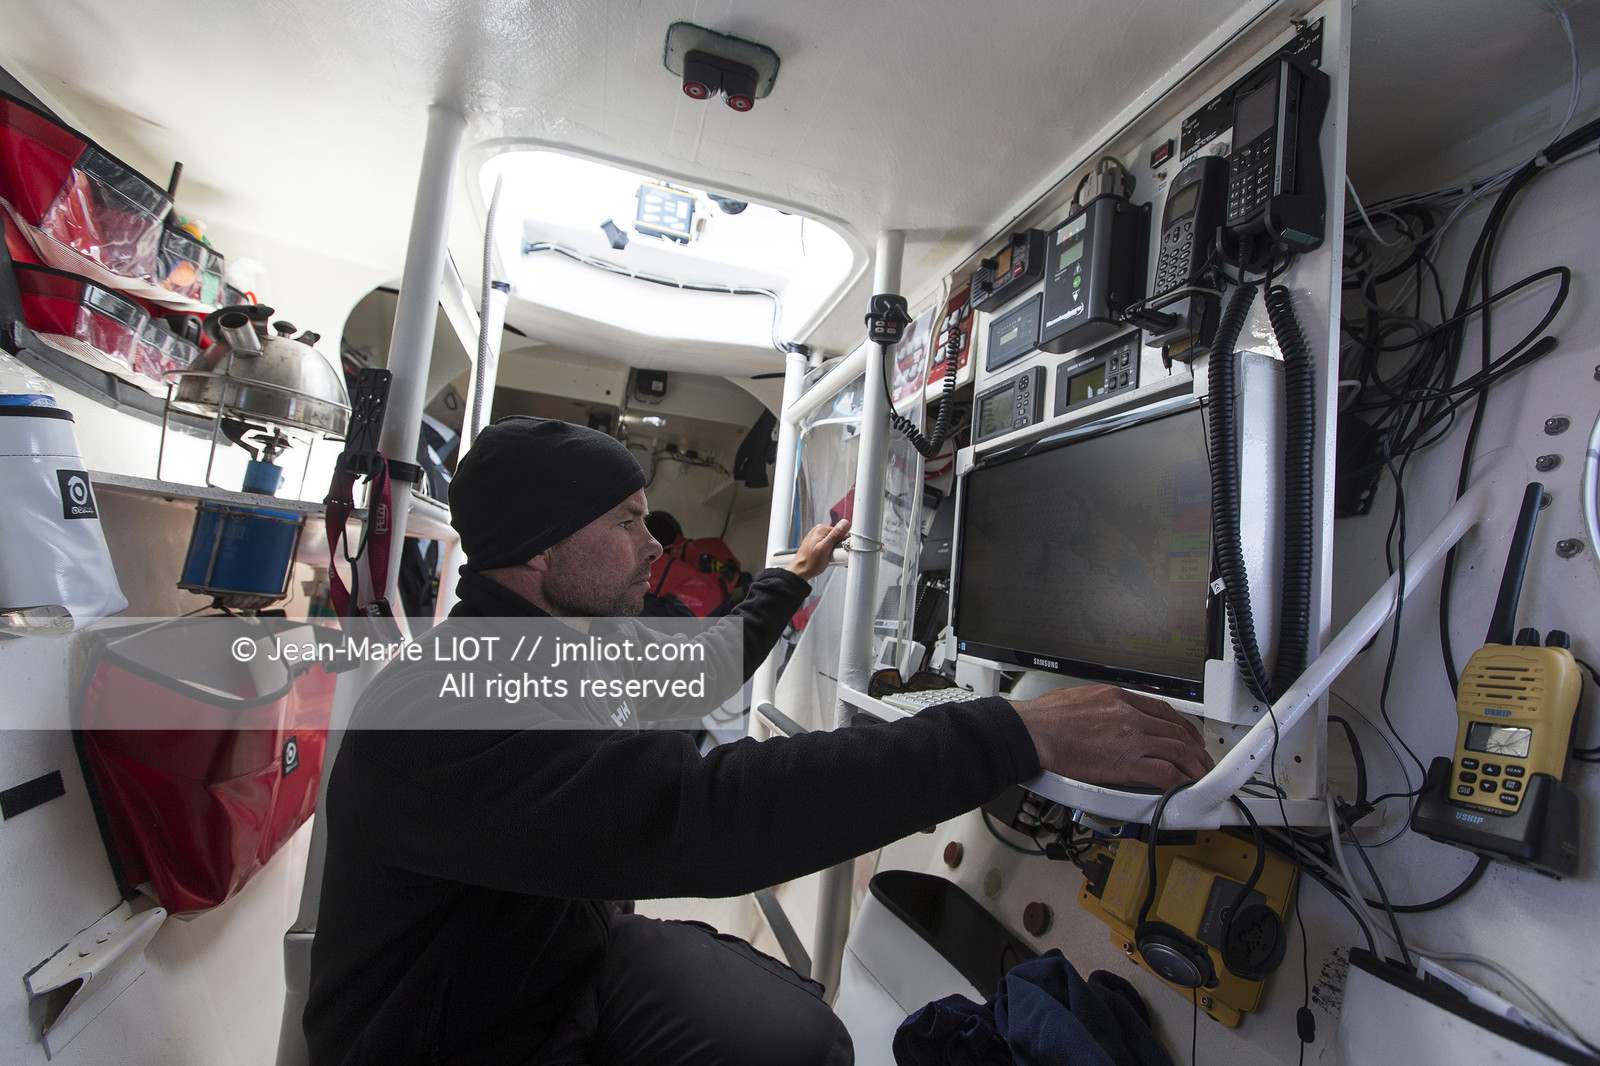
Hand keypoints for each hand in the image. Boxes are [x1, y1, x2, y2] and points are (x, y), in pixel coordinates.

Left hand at [785, 519, 850, 579]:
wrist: (801, 570)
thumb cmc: (810, 562)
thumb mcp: (825, 548)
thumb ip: (835, 535)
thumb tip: (844, 523)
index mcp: (821, 529)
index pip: (841, 531)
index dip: (843, 543)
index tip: (840, 550)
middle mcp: (819, 531)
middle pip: (838, 537)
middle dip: (839, 547)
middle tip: (833, 556)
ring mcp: (818, 537)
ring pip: (834, 542)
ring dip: (835, 551)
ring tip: (828, 558)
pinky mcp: (818, 543)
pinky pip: (829, 546)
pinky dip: (830, 552)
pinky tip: (826, 557)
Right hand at [1008, 684, 1212, 788]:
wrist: (1032, 731)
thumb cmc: (1047, 718)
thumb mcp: (1082, 698)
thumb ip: (1103, 707)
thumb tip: (1109, 717)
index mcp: (1119, 698)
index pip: (1164, 710)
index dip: (1182, 726)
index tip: (1188, 736)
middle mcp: (1129, 715)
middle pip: (1176, 731)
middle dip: (1195, 748)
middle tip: (1201, 760)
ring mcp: (1129, 738)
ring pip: (1177, 751)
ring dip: (1194, 766)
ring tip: (1201, 777)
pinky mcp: (1124, 763)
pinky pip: (1163, 772)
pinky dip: (1178, 781)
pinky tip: (1183, 788)